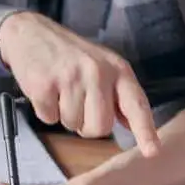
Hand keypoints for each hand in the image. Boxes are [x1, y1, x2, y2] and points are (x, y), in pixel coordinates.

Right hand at [0, 12, 160, 155]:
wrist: (31, 32)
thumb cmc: (71, 55)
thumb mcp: (103, 66)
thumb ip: (117, 94)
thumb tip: (131, 124)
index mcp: (118, 69)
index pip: (136, 104)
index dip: (145, 131)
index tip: (153, 151)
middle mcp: (98, 72)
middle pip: (100, 127)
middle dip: (87, 125)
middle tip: (78, 102)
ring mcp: (71, 77)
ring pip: (73, 125)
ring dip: (64, 115)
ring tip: (60, 90)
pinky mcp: (45, 85)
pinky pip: (49, 119)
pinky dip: (46, 111)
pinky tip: (46, 89)